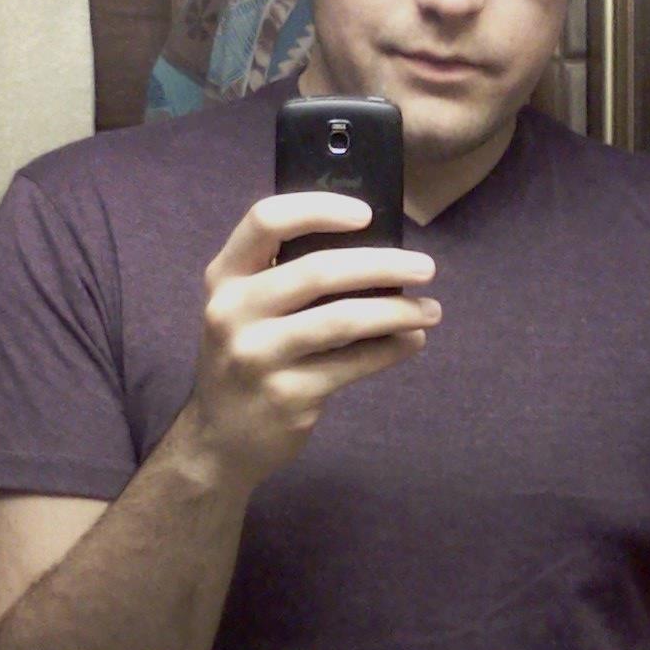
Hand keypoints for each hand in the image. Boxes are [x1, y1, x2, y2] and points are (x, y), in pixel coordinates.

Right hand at [183, 193, 439, 487]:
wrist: (218, 440)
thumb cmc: (247, 359)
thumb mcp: (245, 311)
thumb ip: (285, 277)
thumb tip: (373, 249)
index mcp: (225, 277)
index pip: (266, 220)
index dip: (320, 209)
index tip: (366, 214)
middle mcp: (233, 311)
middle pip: (319, 271)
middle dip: (384, 264)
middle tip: (425, 267)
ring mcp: (258, 356)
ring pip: (343, 319)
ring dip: (398, 311)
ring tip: (431, 310)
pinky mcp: (287, 395)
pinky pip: (353, 363)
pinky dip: (390, 349)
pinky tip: (412, 341)